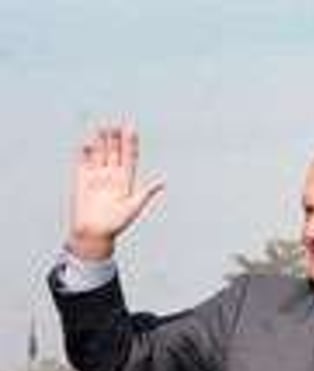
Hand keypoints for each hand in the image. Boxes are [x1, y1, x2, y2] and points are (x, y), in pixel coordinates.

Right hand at [70, 126, 163, 259]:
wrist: (94, 232)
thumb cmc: (116, 223)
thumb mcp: (134, 206)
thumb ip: (146, 192)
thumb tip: (163, 181)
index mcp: (126, 180)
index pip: (129, 157)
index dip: (130, 143)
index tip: (131, 128)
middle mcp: (112, 175)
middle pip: (114, 152)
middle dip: (115, 139)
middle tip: (115, 125)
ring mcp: (97, 176)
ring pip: (100, 154)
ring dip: (101, 142)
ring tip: (103, 128)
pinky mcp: (82, 179)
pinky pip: (83, 162)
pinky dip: (85, 152)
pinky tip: (87, 142)